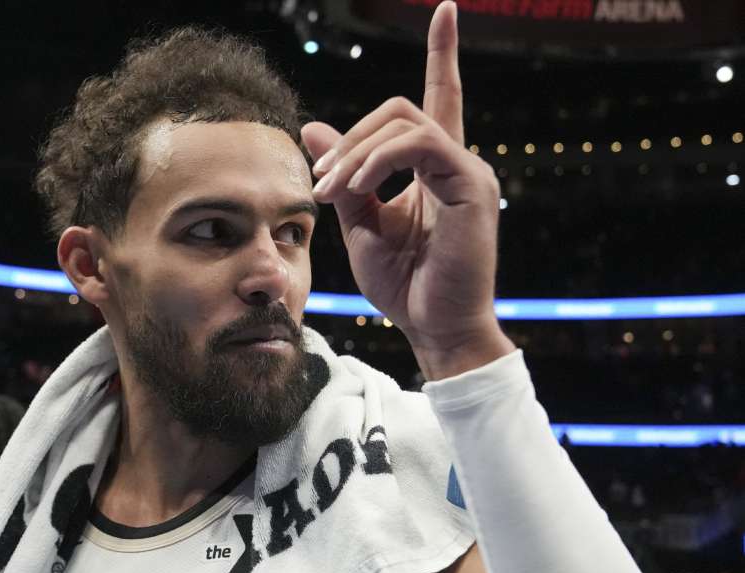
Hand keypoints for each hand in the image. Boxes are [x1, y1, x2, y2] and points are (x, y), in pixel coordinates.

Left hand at [302, 1, 513, 379]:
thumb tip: (313, 128)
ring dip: (356, 152)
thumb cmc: (403, 284)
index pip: (439, 98)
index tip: (445, 9)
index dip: (443, 52)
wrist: (432, 328)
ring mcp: (467, 171)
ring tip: (332, 190)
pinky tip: (356, 188)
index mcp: (434, 167)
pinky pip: (418, 145)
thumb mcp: (360, 225)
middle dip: (350, 138)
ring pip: (405, 120)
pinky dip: (377, 161)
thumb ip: (344, 176)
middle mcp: (455, 161)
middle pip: (400, 108)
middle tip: (320, 181)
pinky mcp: (471, 185)